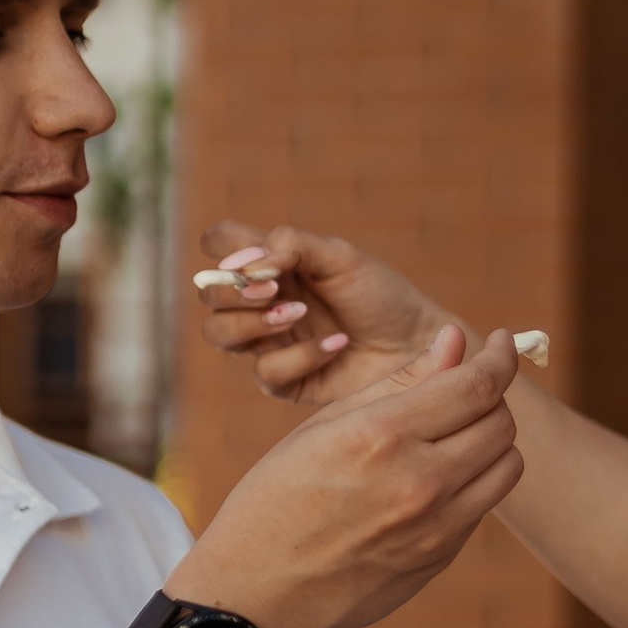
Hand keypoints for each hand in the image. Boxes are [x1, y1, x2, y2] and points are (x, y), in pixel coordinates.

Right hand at [184, 323, 519, 627]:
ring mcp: (436, 527)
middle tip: (465, 391)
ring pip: (508, 466)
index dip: (500, 356)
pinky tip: (429, 480)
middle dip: (491, 397)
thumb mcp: (324, 427)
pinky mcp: (440, 558)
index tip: (501, 342)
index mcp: (382, 435)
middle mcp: (419, 481)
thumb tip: (455, 340)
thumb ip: (399, 381)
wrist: (259, 592)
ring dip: (491, 442)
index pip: (478, 384)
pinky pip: (481, 505)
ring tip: (455, 435)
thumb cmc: (276, 498)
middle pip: (502, 422)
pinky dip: (470, 482)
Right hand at [196, 221, 450, 412]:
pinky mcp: (285, 381)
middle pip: (208, 294)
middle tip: (273, 289)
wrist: (419, 345)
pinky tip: (336, 346)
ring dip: (252, 323)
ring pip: (219, 335)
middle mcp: (261, 302)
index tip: (260, 261)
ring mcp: (268, 343)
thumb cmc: (382, 295)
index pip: (218, 245)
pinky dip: (302, 356)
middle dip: (234, 292)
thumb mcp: (341, 258)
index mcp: (270, 264)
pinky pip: (265, 372)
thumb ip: (292, 246)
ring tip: (298, 314)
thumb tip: (245, 262)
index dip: (224, 250)